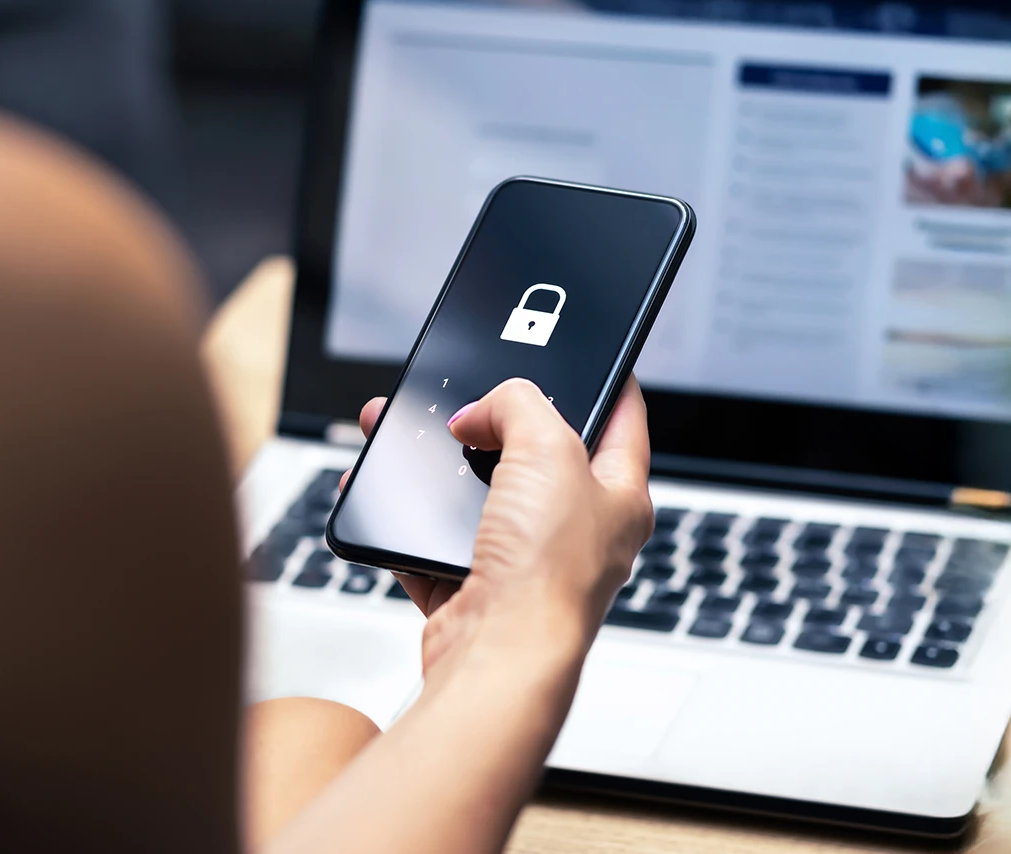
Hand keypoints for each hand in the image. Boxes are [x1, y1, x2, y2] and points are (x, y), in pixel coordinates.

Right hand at [341, 377, 652, 683]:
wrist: (496, 657)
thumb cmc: (547, 575)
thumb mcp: (547, 448)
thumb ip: (518, 404)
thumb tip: (480, 411)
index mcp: (619, 496)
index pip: (622, 419)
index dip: (603, 379)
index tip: (583, 353)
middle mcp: (576, 531)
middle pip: (533, 454)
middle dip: (491, 421)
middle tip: (466, 398)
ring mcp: (523, 562)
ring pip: (476, 495)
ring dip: (439, 467)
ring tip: (405, 437)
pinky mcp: (473, 588)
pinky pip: (432, 542)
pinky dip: (405, 521)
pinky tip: (388, 496)